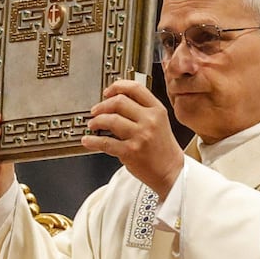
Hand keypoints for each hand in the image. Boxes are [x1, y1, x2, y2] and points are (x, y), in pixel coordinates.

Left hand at [82, 79, 183, 198]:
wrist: (171, 172)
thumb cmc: (164, 150)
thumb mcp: (160, 123)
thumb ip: (143, 111)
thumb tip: (116, 102)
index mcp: (157, 110)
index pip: (135, 88)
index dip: (117, 86)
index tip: (108, 91)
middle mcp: (149, 120)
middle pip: (119, 101)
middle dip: (102, 105)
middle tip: (95, 111)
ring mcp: (140, 135)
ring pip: (110, 119)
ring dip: (96, 121)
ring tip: (93, 124)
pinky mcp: (130, 151)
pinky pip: (105, 142)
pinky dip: (92, 141)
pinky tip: (88, 140)